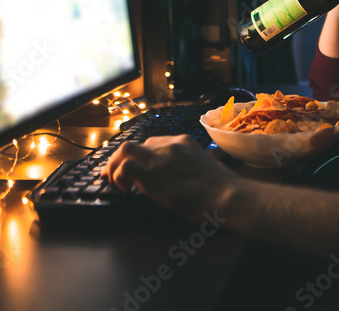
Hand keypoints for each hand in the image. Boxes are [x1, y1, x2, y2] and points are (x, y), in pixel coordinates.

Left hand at [103, 135, 237, 223]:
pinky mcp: (150, 175)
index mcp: (185, 143)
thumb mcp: (210, 169)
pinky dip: (118, 176)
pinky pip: (124, 167)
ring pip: (125, 149)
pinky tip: (123, 188)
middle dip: (125, 159)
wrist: (225, 195)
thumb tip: (195, 181)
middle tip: (118, 175)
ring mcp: (159, 158)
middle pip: (139, 144)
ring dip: (115, 164)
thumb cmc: (224, 188)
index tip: (139, 169)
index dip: (144, 156)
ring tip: (113, 179)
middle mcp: (170, 146)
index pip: (155, 143)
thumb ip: (196, 168)